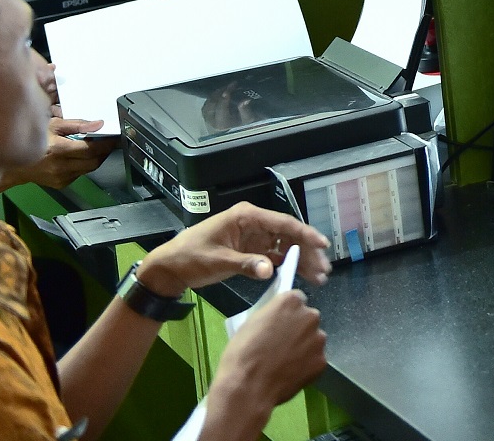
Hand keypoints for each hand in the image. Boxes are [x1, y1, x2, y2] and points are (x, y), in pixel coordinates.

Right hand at [0, 118, 114, 191]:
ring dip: (95, 158)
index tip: (114, 136)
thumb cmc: (32, 140)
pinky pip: (80, 173)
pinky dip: (84, 164)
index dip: (107, 143)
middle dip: (104, 151)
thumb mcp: (53, 124)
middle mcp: (61, 166)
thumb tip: (99, 124)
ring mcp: (61, 177)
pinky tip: (78, 156)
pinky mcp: (62, 184)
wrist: (14, 165)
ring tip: (93, 146)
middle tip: (108, 141)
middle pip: (94, 161)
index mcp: (59, 150)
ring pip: (89, 169)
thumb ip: (77, 124)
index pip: (92, 149)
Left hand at [141, 202, 331, 298]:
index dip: (305, 233)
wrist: (171, 268)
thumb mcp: (218, 261)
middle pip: (288, 234)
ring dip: (301, 259)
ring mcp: (253, 236)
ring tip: (318, 277)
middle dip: (307, 251)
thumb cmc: (191, 257)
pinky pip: (275, 254)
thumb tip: (271, 269)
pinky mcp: (250, 249)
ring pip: (285, 245)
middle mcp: (253, 223)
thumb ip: (246, 264)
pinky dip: (288, 264)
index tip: (322, 245)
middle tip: (323, 269)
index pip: (282, 223)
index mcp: (246, 216)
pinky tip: (300, 275)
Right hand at [199, 290, 327, 438]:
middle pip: (308, 319)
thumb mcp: (252, 322)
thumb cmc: (242, 353)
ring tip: (285, 362)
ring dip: (304, 347)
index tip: (280, 324)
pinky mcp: (321, 362)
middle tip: (282, 345)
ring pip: (313, 340)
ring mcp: (318, 340)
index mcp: (291, 302)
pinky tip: (290, 374)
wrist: (248, 387)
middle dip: (298, 328)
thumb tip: (280, 318)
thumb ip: (273, 314)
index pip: (296, 299)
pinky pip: (314, 360)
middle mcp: (310, 316)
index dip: (287, 313)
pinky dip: (306, 365)